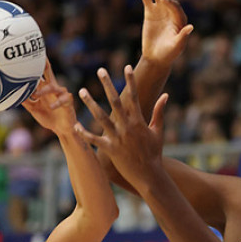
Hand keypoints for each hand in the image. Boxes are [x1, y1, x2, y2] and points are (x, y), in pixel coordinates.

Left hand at [22, 60, 76, 136]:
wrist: (61, 129)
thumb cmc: (48, 117)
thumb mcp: (33, 109)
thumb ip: (25, 101)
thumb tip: (12, 93)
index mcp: (44, 88)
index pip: (38, 73)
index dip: (34, 65)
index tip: (25, 56)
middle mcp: (52, 88)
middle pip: (48, 72)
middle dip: (44, 64)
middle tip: (39, 56)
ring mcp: (61, 94)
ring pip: (52, 87)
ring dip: (43, 90)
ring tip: (36, 95)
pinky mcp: (68, 101)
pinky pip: (62, 99)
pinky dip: (57, 103)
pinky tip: (51, 107)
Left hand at [75, 65, 166, 189]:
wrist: (149, 175)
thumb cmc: (154, 153)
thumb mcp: (158, 131)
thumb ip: (160, 112)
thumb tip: (166, 95)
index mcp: (139, 121)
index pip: (134, 96)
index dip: (130, 81)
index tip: (126, 66)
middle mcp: (127, 127)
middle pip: (115, 101)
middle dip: (108, 85)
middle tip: (100, 70)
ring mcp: (118, 138)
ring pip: (101, 117)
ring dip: (90, 103)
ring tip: (81, 91)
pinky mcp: (110, 149)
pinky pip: (95, 139)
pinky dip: (84, 133)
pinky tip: (75, 125)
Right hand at [134, 0, 192, 66]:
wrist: (156, 58)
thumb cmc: (169, 54)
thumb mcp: (176, 47)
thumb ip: (183, 36)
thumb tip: (191, 27)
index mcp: (180, 19)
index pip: (176, 7)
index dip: (170, 3)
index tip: (163, 1)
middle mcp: (171, 11)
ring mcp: (160, 9)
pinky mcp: (150, 10)